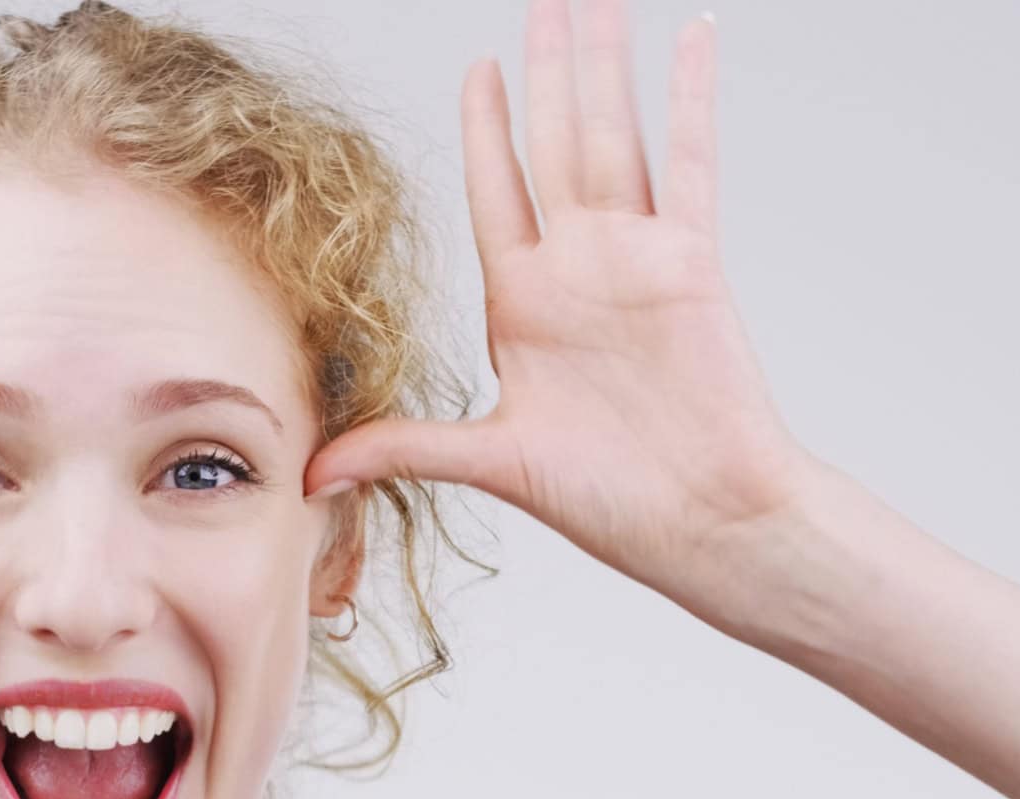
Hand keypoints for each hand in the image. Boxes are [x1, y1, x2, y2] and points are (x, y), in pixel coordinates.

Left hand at [302, 0, 835, 604]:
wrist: (706, 525)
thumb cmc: (615, 503)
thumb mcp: (491, 465)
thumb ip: (405, 448)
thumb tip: (312, 472)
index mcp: (525, 305)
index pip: (497, 193)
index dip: (487, 129)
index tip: (479, 69)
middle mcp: (578, 269)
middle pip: (553, 143)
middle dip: (547, 70)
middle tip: (546, 1)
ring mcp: (635, 259)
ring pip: (612, 135)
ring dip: (601, 66)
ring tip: (593, 1)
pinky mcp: (689, 263)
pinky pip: (692, 162)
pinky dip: (691, 98)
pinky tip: (688, 37)